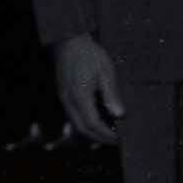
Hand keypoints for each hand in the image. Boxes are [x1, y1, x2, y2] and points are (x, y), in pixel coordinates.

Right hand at [53, 32, 124, 146]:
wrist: (69, 42)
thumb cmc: (90, 55)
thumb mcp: (106, 72)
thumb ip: (111, 95)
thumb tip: (119, 115)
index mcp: (80, 97)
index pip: (92, 124)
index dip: (105, 135)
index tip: (119, 139)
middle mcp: (68, 101)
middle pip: (81, 129)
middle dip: (98, 138)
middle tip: (114, 141)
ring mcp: (63, 98)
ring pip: (75, 123)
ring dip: (90, 132)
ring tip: (107, 133)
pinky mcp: (63, 94)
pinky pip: (73, 115)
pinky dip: (84, 122)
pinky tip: (97, 119)